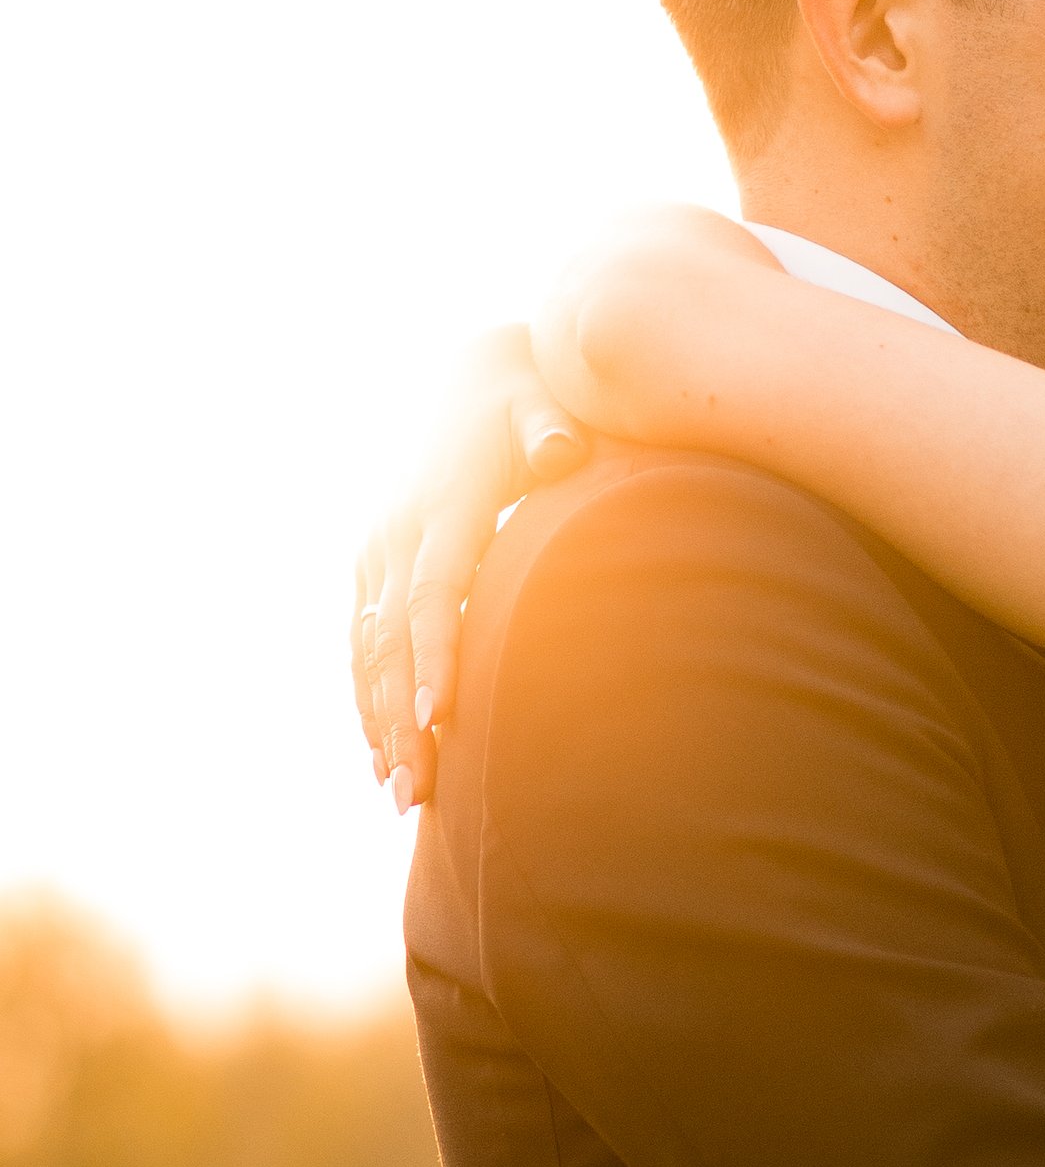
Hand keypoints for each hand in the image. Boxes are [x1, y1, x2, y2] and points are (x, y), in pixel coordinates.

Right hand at [352, 327, 589, 808]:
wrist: (469, 372)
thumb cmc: (521, 397)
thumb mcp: (539, 401)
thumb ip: (550, 429)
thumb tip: (561, 451)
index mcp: (438, 507)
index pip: (432, 595)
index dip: (435, 657)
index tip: (440, 718)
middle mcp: (393, 535)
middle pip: (392, 642)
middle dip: (402, 720)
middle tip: (420, 790)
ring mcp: (374, 551)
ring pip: (368, 651)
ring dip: (381, 724)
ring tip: (402, 794)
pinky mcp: (370, 564)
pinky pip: (360, 642)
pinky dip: (367, 698)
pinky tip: (381, 753)